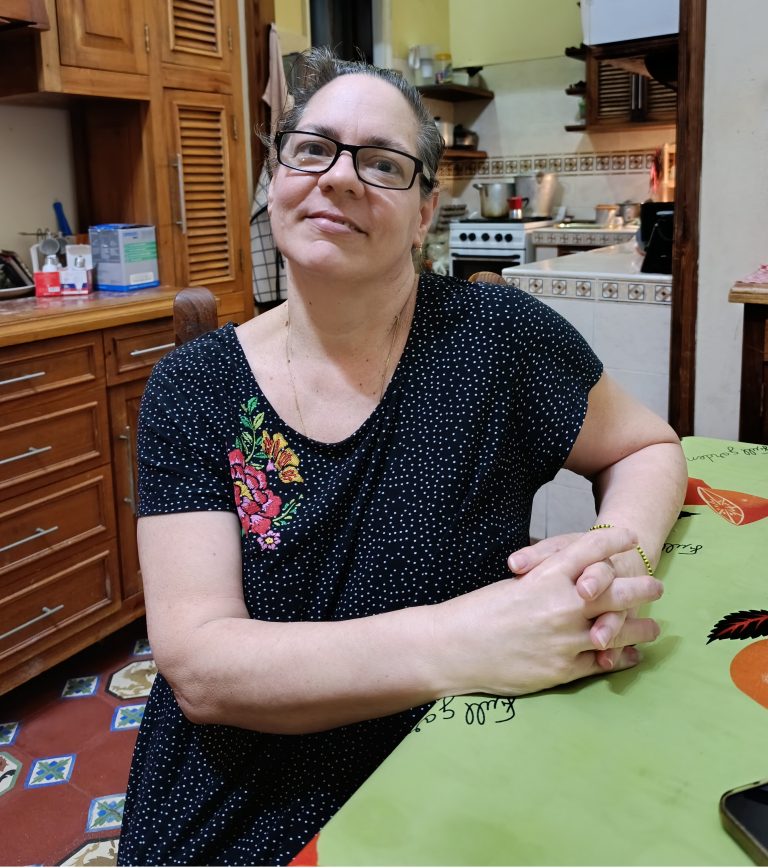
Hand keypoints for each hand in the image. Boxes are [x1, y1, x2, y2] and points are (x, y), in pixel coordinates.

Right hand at [432, 527, 661, 697]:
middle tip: (656, 585)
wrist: (453, 647)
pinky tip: (631, 655)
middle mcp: (561, 604)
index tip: (630, 537)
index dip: (614, 541)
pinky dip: (621, 658)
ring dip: (639, 627)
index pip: (590, 550)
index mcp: (546, 576)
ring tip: (652, 627)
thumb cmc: (476, 612)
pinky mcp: (562, 669)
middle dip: (641, 587)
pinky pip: (602, 662)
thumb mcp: (513, 585)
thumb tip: (566, 574)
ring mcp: (565, 638)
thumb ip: (543, 579)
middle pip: (616, 590)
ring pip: (617, 631)